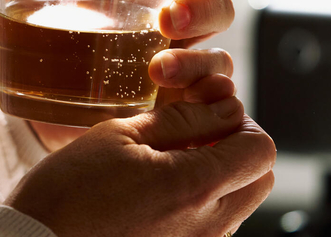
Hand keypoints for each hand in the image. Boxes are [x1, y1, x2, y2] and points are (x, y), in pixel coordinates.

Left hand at [0, 0, 234, 150]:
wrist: (50, 100)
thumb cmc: (57, 38)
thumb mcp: (32, 9)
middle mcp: (179, 29)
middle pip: (217, 9)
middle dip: (201, 10)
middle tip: (165, 20)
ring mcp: (185, 71)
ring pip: (217, 60)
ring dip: (197, 62)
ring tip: (156, 72)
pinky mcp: (179, 113)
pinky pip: (215, 108)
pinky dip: (213, 107)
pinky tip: (192, 111)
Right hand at [6, 96, 275, 236]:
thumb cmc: (69, 190)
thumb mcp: (120, 135)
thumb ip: (181, 120)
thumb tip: (224, 106)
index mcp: (195, 186)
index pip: (261, 149)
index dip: (240, 121)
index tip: (206, 113)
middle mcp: (208, 225)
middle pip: (259, 179)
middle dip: (238, 147)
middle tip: (194, 133)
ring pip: (238, 202)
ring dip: (219, 173)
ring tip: (169, 159)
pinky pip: (213, 224)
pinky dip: (201, 199)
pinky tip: (158, 187)